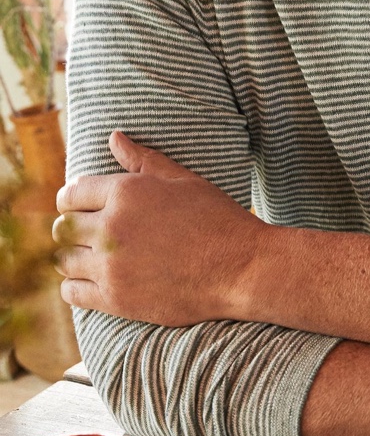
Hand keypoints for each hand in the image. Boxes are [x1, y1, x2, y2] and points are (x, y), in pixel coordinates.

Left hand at [53, 131, 261, 325]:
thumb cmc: (216, 218)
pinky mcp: (115, 298)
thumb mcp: (182, 180)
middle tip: (88, 232)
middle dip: (72, 227)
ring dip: (74, 257)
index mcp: (126, 191)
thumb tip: (115, 137)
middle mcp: (112, 226)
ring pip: (64, 260)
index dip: (73, 198)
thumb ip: (143, 160)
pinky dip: (76, 286)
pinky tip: (94, 280)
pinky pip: (72, 292)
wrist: (240, 267)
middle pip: (63, 227)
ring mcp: (111, 264)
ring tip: (92, 256)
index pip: (72, 192)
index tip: (81, 206)